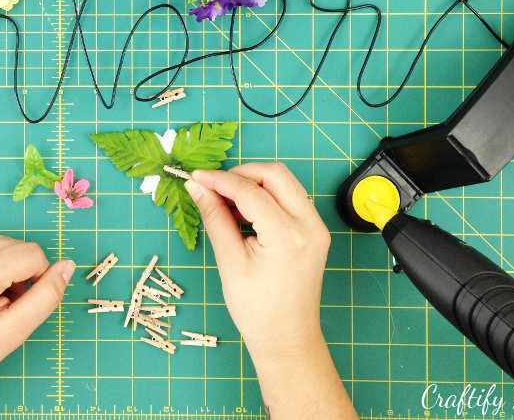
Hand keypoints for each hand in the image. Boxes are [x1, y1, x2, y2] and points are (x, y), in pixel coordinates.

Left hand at [0, 234, 74, 401]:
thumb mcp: (14, 331)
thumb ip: (47, 296)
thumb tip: (67, 266)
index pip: (33, 254)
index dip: (38, 279)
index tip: (20, 307)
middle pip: (19, 246)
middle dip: (21, 274)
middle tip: (3, 307)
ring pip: (5, 243)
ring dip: (8, 268)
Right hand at [185, 163, 356, 418]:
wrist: (287, 338)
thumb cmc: (258, 310)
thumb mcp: (230, 262)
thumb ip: (215, 218)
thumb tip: (197, 187)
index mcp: (287, 236)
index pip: (250, 191)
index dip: (220, 180)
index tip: (196, 177)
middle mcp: (309, 226)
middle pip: (275, 174)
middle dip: (241, 174)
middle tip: (213, 185)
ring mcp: (316, 227)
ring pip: (285, 183)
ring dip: (254, 184)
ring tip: (226, 202)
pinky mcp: (315, 231)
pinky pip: (290, 198)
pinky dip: (266, 196)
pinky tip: (244, 212)